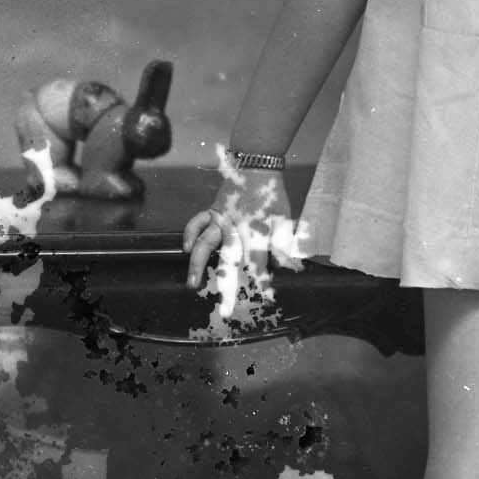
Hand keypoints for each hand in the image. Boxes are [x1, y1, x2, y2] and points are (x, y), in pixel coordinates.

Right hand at [182, 168, 302, 295]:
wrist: (257, 167)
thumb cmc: (272, 195)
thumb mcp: (285, 219)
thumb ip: (285, 245)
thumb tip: (292, 268)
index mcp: (257, 232)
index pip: (259, 263)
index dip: (262, 282)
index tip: (265, 298)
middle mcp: (236, 228)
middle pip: (230, 262)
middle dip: (228, 288)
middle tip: (225, 311)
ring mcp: (221, 220)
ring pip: (207, 244)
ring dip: (198, 265)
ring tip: (192, 284)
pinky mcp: (212, 211)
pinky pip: (196, 222)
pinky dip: (190, 233)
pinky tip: (186, 248)